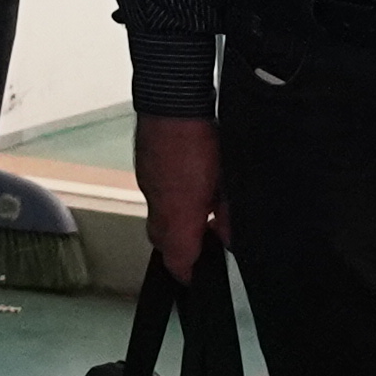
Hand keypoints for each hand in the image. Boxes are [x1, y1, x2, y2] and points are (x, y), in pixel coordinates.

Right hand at [134, 112, 218, 275]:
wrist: (173, 97)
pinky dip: (172, 199)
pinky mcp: (146, 167)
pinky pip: (156, 195)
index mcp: (177, 214)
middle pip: (164, 243)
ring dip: (177, 223)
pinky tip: (193, 186)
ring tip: (205, 212)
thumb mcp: (227, 181)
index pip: (178, 261)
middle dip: (184, 249)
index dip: (190, 275)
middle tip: (208, 242)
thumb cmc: (201, 136)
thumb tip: (230, 235)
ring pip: (159, 218)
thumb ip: (228, 214)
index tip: (200, 278)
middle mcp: (157, 204)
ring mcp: (148, 184)